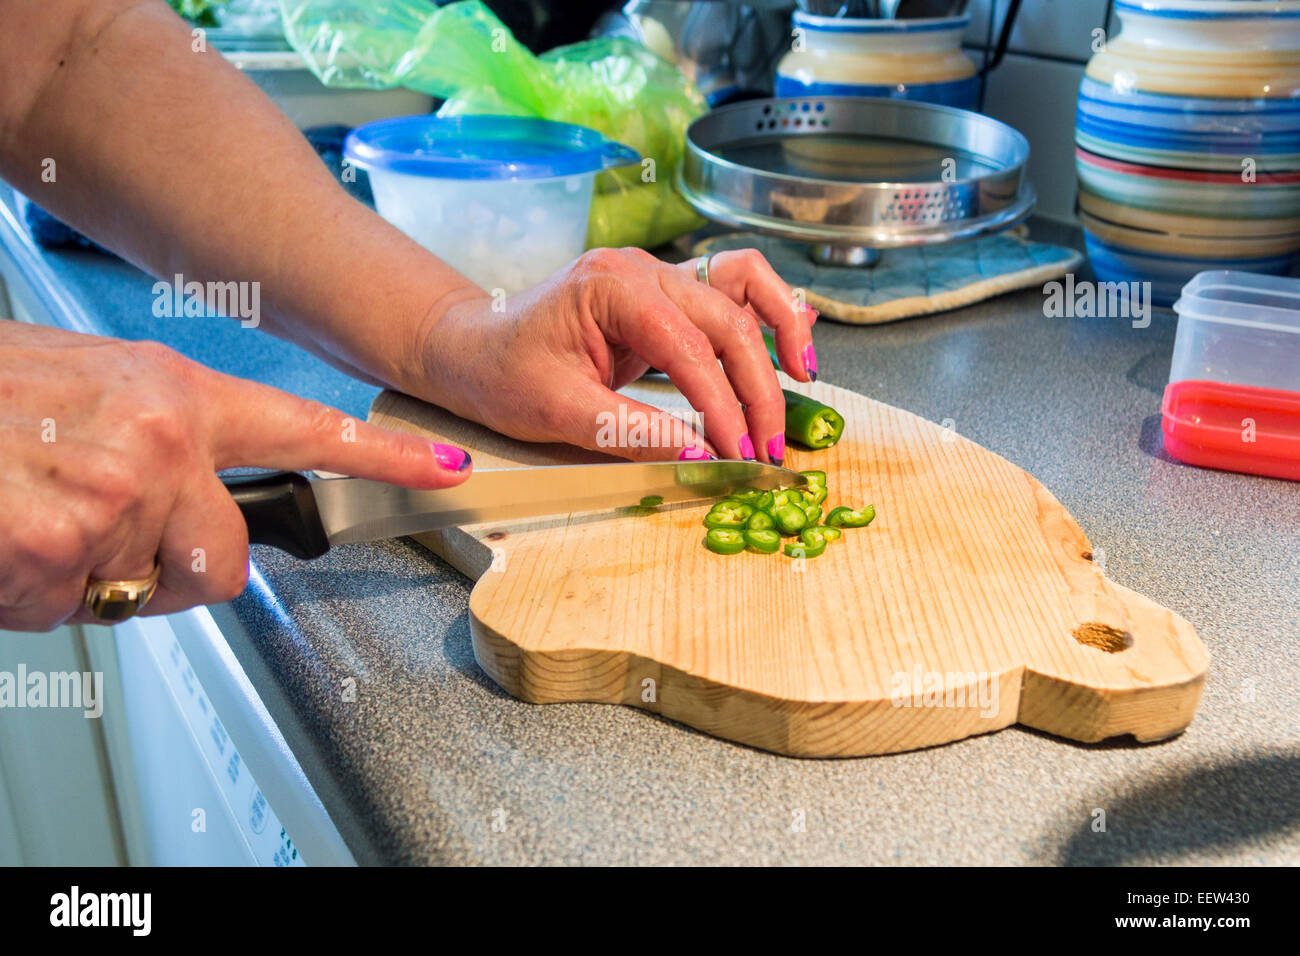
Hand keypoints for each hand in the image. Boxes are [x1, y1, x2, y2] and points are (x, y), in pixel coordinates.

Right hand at [0, 321, 471, 630]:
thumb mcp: (86, 389)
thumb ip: (159, 440)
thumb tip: (193, 500)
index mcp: (172, 393)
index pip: (304, 427)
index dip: (383, 455)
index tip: (444, 468)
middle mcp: (159, 439)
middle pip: (226, 560)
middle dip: (173, 569)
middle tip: (103, 535)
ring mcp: (111, 495)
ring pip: (142, 593)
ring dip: (88, 577)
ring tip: (32, 514)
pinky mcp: (54, 547)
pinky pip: (66, 611)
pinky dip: (28, 594)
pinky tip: (4, 535)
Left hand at [411, 247, 817, 463]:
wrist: (471, 350)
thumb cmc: (502, 374)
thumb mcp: (559, 412)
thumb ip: (632, 431)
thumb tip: (702, 456)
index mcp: (610, 286)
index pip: (689, 347)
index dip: (722, 405)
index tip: (740, 454)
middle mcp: (642, 269)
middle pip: (728, 317)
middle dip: (757, 386)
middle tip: (768, 446)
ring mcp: (657, 276)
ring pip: (742, 287)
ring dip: (778, 333)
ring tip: (803, 378)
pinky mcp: (664, 297)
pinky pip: (729, 293)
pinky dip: (763, 316)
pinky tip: (789, 347)